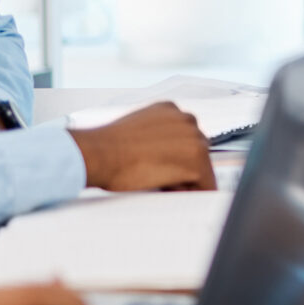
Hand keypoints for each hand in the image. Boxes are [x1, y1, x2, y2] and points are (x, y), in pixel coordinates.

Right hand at [71, 102, 216, 191]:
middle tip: (156, 178)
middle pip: (197, 154)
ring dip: (184, 182)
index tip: (161, 168)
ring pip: (202, 170)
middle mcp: (186, 120)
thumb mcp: (136, 130)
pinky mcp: (196, 161)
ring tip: (156, 181)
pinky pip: (205, 186)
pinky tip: (165, 188)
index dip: (174, 159)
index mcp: (171, 110)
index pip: (186, 139)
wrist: (98, 154)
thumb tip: (163, 154)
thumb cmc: (107, 147)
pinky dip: (190, 194)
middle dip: (182, 170)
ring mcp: (194, 139)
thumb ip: (156, 136)